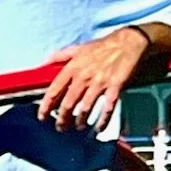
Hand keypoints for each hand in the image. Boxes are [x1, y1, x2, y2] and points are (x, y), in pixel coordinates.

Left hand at [36, 27, 152, 130]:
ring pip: (85, 109)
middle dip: (62, 119)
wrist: (128, 42)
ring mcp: (99, 83)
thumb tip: (45, 61)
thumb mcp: (79, 48)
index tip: (42, 116)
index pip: (54, 90)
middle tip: (60, 127)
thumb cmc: (103, 46)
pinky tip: (99, 128)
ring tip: (78, 127)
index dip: (46, 106)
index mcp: (73, 67)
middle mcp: (84, 77)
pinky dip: (102, 121)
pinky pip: (107, 109)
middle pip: (68, 103)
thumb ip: (61, 56)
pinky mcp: (115, 88)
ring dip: (80, 121)